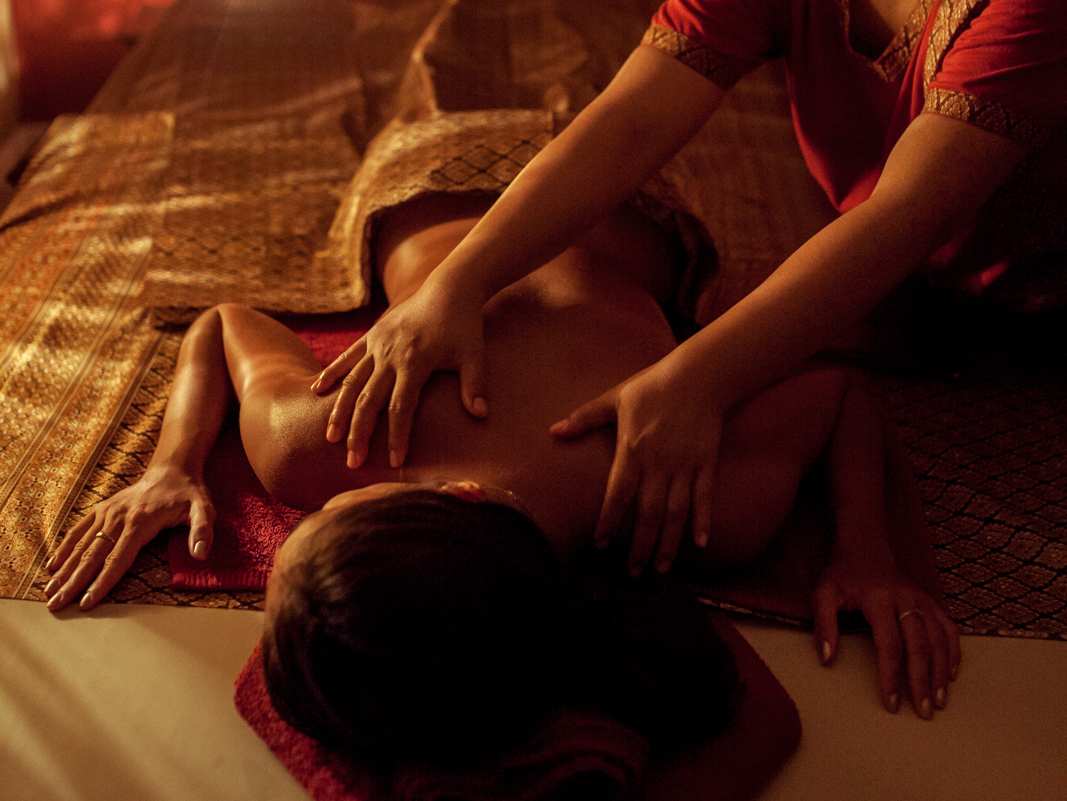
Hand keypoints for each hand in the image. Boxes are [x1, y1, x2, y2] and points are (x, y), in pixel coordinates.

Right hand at [43, 465, 214, 612]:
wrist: (172, 470)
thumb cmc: (189, 494)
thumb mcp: (204, 509)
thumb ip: (202, 531)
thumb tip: (201, 555)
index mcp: (140, 522)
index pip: (117, 559)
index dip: (102, 582)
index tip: (86, 602)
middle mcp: (118, 518)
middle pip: (92, 555)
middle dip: (73, 582)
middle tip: (56, 604)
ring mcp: (107, 513)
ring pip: (81, 544)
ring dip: (64, 569)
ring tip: (48, 592)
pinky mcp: (101, 509)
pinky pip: (79, 530)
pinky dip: (64, 547)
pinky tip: (52, 566)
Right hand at [312, 278, 487, 468]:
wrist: (449, 288)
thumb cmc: (464, 326)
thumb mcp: (474, 356)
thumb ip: (474, 386)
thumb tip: (480, 416)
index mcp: (415, 362)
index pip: (401, 407)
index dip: (397, 436)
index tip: (395, 462)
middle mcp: (390, 354)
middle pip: (369, 401)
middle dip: (360, 434)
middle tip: (353, 463)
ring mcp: (377, 344)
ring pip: (351, 382)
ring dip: (340, 411)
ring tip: (330, 438)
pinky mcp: (371, 336)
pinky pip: (347, 358)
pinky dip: (331, 374)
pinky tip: (316, 392)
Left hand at [550, 355, 724, 576]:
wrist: (699, 375)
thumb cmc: (652, 385)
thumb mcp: (614, 398)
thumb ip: (584, 418)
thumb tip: (553, 432)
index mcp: (632, 449)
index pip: (618, 494)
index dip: (608, 520)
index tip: (599, 544)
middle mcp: (659, 463)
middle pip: (647, 512)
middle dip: (639, 545)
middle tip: (632, 572)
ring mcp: (685, 465)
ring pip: (676, 512)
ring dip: (668, 543)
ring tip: (660, 569)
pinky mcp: (706, 463)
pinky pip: (705, 497)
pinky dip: (703, 521)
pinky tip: (700, 544)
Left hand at [813, 559, 960, 718]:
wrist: (866, 545)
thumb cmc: (843, 574)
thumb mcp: (823, 594)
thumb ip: (824, 625)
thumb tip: (827, 659)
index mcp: (879, 599)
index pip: (888, 645)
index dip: (891, 676)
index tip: (892, 704)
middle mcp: (906, 600)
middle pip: (920, 646)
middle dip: (922, 681)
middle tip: (924, 712)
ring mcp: (922, 600)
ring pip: (939, 639)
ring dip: (942, 672)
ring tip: (940, 701)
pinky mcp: (931, 600)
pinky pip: (949, 627)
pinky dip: (954, 651)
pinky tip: (952, 674)